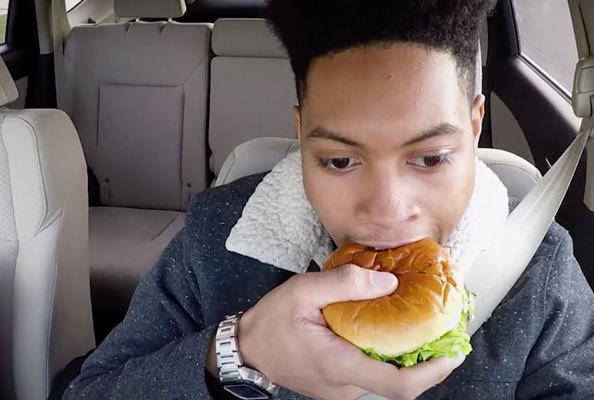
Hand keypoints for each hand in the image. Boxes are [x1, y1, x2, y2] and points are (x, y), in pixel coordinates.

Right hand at [232, 265, 464, 399]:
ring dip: (411, 358)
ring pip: (388, 379)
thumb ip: (344, 284)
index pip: (398, 384)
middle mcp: (345, 385)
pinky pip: (373, 374)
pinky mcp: (339, 384)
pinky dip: (390, 357)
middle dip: (429, 361)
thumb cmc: (271, 322)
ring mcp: (342, 389)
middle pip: (400, 384)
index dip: (432, 372)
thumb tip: (388, 282)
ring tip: (423, 327)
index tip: (454, 352)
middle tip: (445, 330)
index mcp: (339, 364)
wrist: (247, 349)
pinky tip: (392, 332)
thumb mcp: (301, 291)